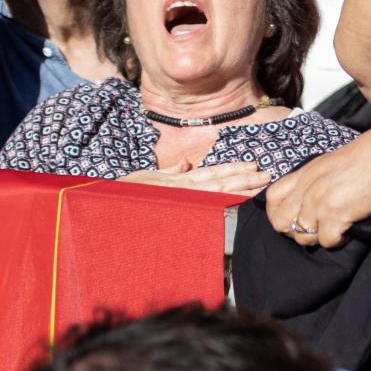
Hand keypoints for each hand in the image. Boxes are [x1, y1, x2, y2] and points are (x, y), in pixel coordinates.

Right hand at [120, 160, 271, 194]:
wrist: (102, 204)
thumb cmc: (122, 194)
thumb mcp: (146, 179)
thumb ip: (168, 173)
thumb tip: (184, 164)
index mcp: (178, 181)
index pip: (212, 173)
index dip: (234, 169)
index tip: (253, 166)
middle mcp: (181, 187)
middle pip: (220, 180)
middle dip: (245, 177)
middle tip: (268, 174)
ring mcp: (177, 198)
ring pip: (215, 190)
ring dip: (239, 186)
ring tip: (260, 183)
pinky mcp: (171, 206)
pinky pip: (200, 204)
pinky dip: (218, 201)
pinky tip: (235, 200)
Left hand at [266, 126, 370, 246]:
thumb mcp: (335, 163)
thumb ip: (319, 179)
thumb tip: (313, 201)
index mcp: (306, 172)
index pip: (272, 197)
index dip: (278, 212)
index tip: (295, 218)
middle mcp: (307, 187)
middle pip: (280, 222)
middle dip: (296, 231)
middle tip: (318, 228)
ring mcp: (318, 201)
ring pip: (302, 236)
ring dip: (320, 237)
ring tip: (337, 228)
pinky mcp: (334, 214)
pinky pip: (326, 241)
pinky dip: (339, 240)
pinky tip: (350, 229)